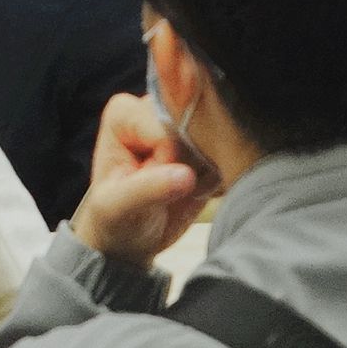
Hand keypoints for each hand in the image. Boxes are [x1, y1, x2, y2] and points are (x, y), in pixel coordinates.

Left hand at [69, 92, 209, 269]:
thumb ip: (148, 189)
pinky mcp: (207, 144)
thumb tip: (185, 176)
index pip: (166, 129)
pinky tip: (195, 193)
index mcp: (125, 114)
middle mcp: (157, 110)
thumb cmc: (116, 217)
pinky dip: (217, 183)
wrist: (132, 237)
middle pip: (198, 127)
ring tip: (179, 192)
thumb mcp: (120, 208)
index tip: (152, 184)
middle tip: (171, 191)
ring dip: (206, 176)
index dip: (167, 162)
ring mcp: (185, 125)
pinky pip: (230, 158)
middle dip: (193, 166)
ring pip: (218, 142)